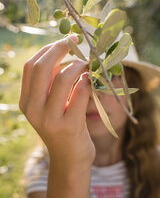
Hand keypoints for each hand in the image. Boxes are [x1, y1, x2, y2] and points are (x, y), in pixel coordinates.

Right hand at [19, 34, 95, 171]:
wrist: (69, 160)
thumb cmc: (62, 127)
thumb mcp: (49, 106)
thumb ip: (51, 83)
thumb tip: (62, 54)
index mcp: (26, 102)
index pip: (30, 66)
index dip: (47, 49)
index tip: (63, 40)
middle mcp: (33, 109)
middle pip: (43, 67)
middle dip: (60, 48)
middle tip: (75, 41)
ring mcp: (50, 119)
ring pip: (64, 78)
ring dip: (79, 65)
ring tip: (87, 65)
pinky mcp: (69, 126)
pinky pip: (80, 92)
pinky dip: (88, 80)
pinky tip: (92, 79)